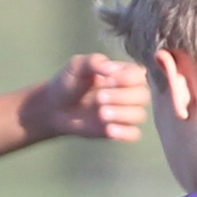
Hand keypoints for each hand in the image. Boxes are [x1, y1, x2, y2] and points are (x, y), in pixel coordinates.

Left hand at [27, 53, 146, 145]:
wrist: (54, 107)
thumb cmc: (68, 82)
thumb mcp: (77, 65)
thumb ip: (94, 61)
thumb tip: (112, 69)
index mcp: (123, 74)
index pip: (139, 75)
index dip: (128, 79)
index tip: (109, 80)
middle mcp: (129, 92)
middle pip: (143, 96)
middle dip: (122, 97)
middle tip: (99, 98)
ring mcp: (125, 112)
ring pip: (139, 115)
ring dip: (122, 114)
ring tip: (100, 114)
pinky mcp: (118, 130)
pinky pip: (133, 134)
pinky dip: (124, 133)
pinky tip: (108, 130)